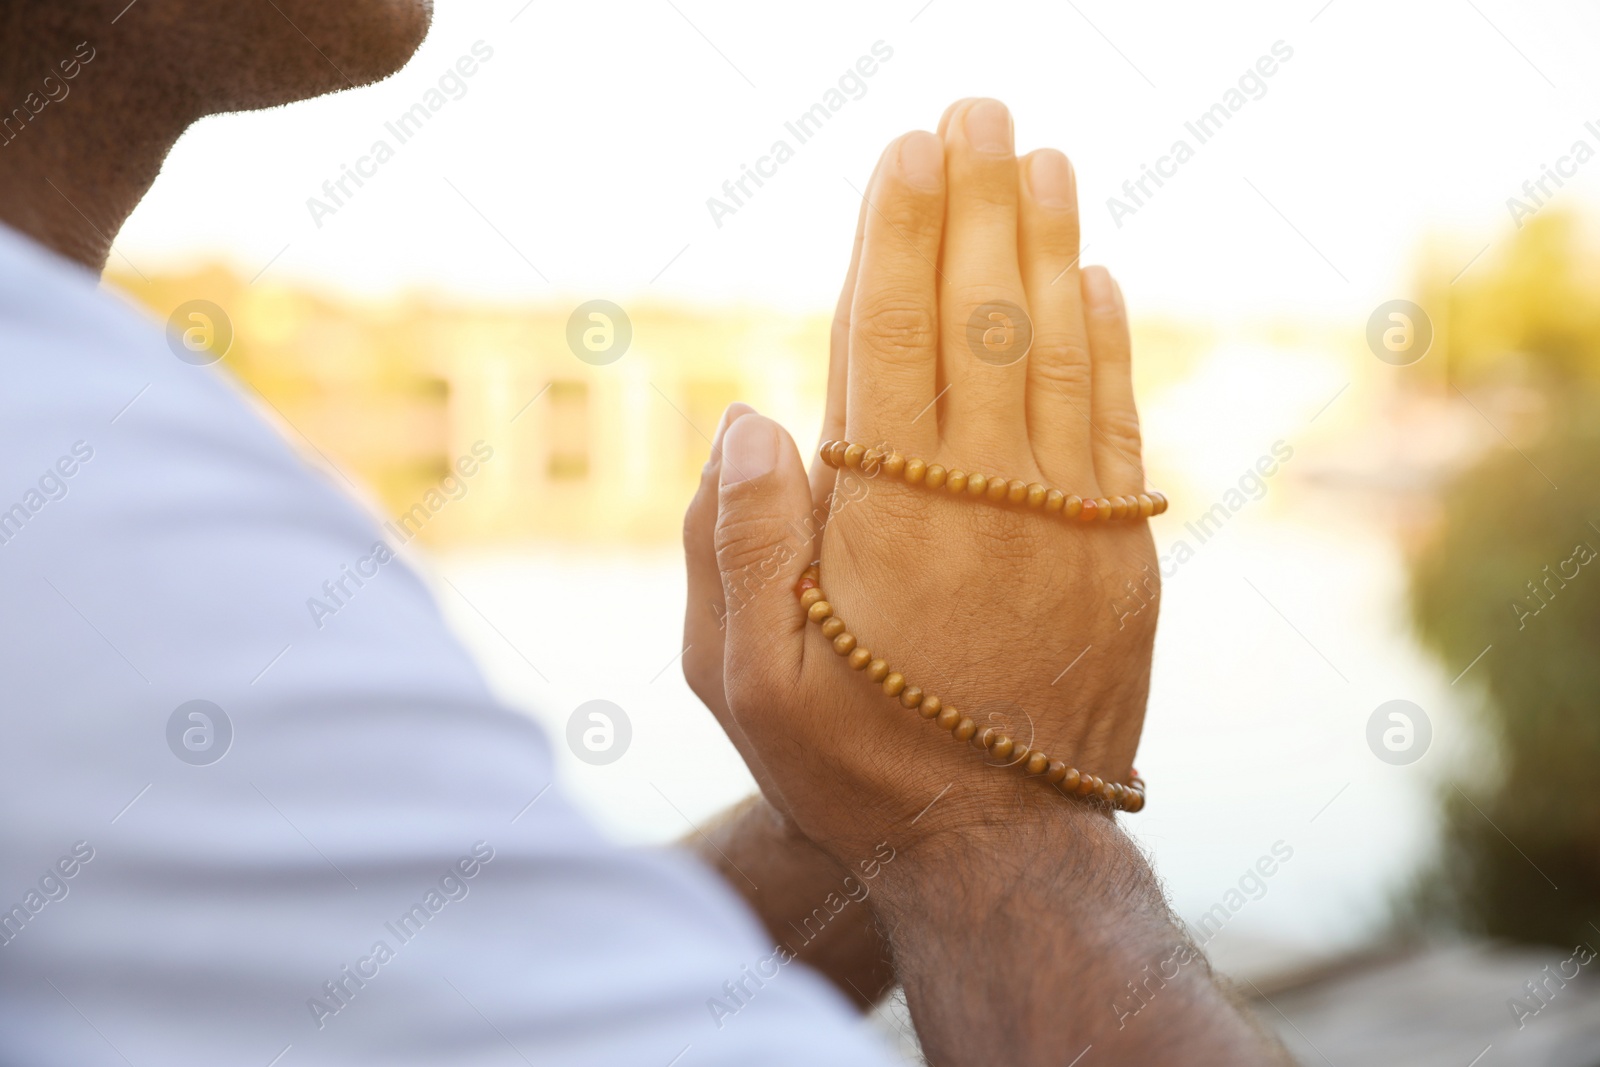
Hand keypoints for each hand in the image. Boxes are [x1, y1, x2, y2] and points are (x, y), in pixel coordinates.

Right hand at [699, 98, 1159, 862]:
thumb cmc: (851, 762)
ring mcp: (1063, 523)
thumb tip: (756, 418)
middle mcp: (980, 499)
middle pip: (979, 318)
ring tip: (1043, 159)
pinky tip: (1098, 279)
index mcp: (881, 515)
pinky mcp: (1120, 557)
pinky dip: (1107, 344)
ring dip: (1048, 248)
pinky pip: (1114, 426)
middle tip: (979, 109)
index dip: (896, 236)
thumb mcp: (744, 680)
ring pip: (1056, 355)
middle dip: (975, 205)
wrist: (997, 848)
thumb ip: (737, 545)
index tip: (907, 150)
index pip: (887, 337)